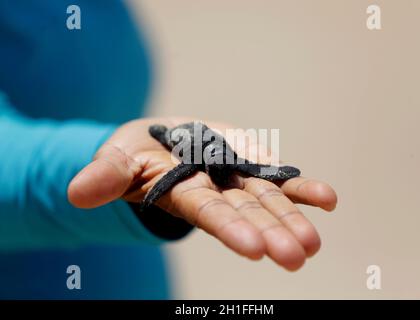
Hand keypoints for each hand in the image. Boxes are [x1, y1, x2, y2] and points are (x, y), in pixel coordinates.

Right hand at [68, 117, 336, 270]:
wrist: (164, 140)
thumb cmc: (136, 154)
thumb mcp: (117, 159)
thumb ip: (105, 174)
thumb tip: (76, 193)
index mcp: (182, 191)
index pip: (207, 213)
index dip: (229, 229)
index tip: (254, 250)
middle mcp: (215, 191)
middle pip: (246, 214)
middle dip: (270, 234)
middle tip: (296, 257)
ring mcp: (237, 179)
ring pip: (267, 201)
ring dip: (291, 218)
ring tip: (313, 242)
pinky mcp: (251, 163)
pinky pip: (279, 178)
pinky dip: (301, 189)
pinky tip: (326, 200)